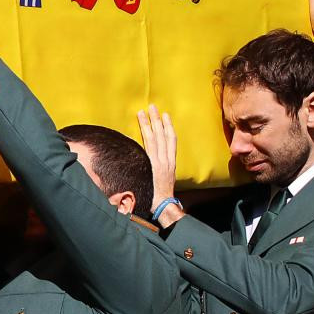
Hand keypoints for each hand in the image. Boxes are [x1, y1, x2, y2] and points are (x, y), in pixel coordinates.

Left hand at [137, 105, 179, 225]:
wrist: (164, 206)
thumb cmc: (160, 198)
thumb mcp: (161, 183)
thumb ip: (155, 173)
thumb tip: (147, 170)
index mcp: (170, 164)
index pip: (171, 141)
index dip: (168, 127)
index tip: (165, 116)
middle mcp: (167, 160)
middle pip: (163, 135)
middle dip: (158, 120)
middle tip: (152, 106)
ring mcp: (159, 161)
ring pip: (155, 138)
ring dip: (150, 123)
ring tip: (144, 111)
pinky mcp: (153, 164)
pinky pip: (149, 146)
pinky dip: (147, 134)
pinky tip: (142, 126)